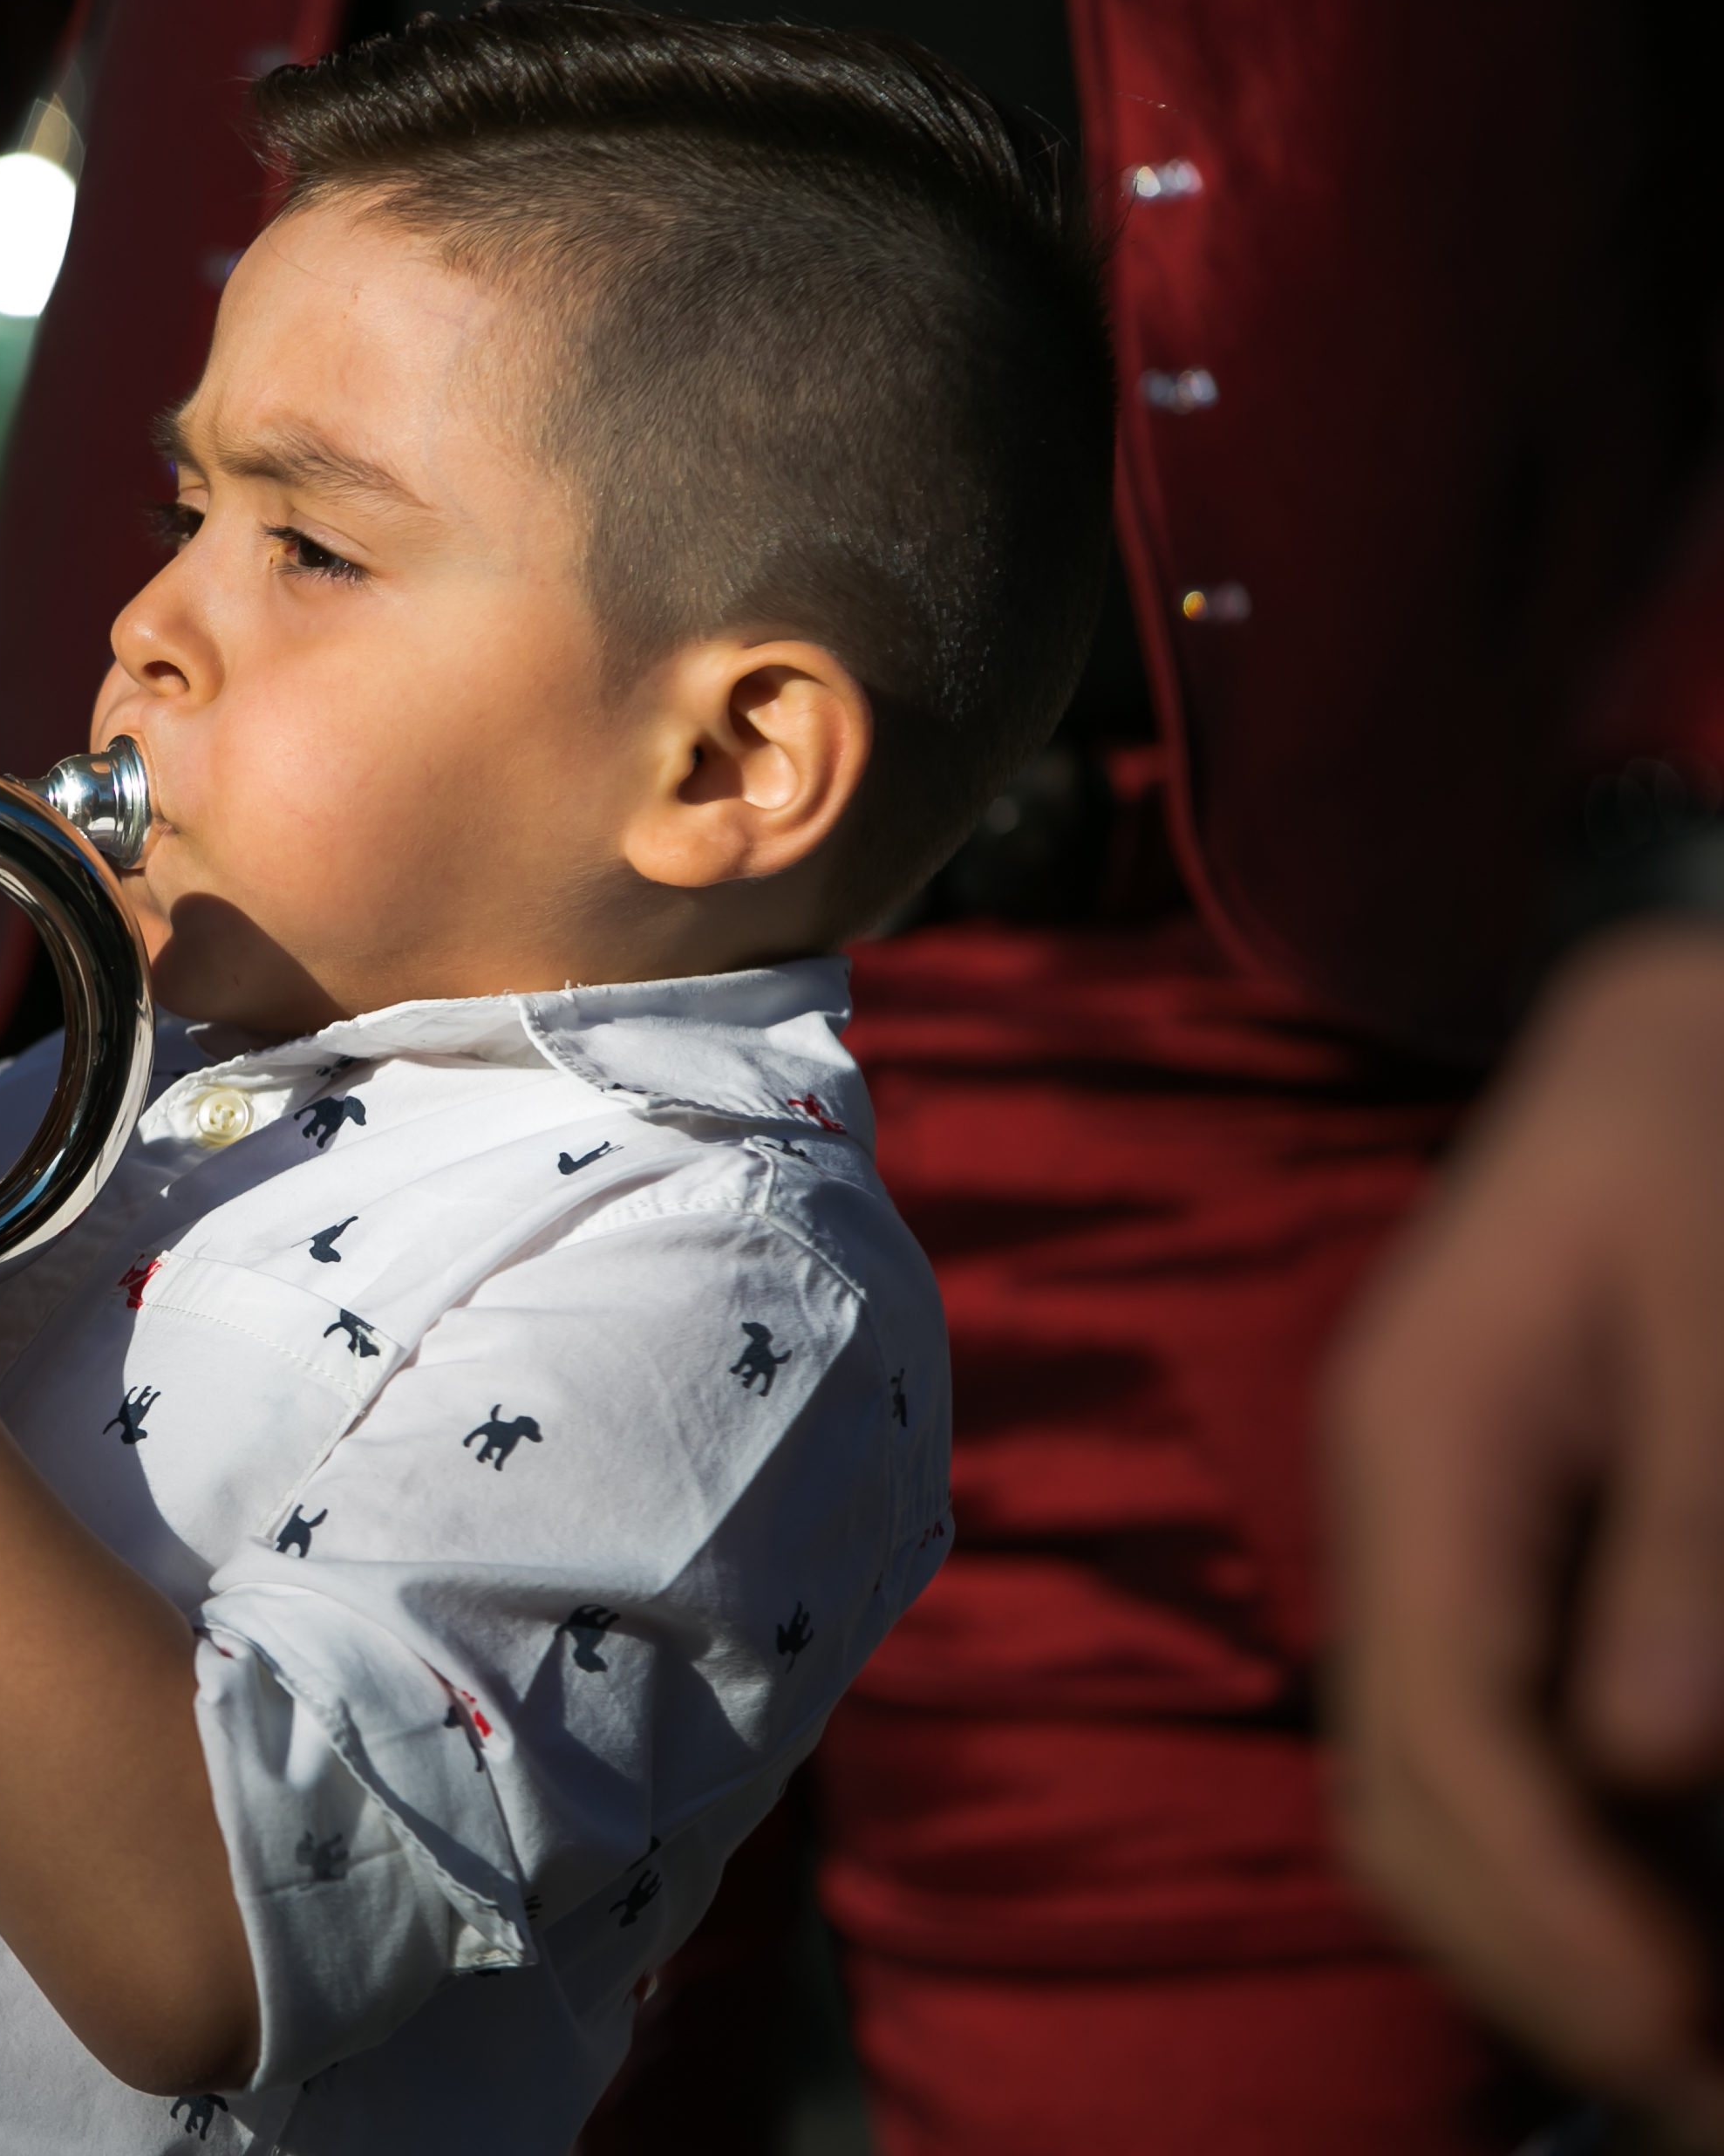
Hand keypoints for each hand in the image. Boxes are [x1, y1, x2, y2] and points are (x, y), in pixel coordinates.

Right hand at [1332, 919, 1723, 2141]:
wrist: (1655, 1033)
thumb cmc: (1696, 1138)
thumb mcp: (1718, 1309)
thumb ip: (1687, 1532)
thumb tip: (1653, 1763)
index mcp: (1424, 1454)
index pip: (1445, 1737)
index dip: (1553, 1911)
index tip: (1679, 2031)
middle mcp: (1391, 1520)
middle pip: (1396, 1797)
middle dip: (1531, 1967)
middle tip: (1689, 2084)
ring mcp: (1422, 1538)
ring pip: (1419, 1789)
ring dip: (1535, 1933)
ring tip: (1682, 2034)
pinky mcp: (1476, 1549)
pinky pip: (1477, 1742)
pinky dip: (1558, 1858)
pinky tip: (1666, 1908)